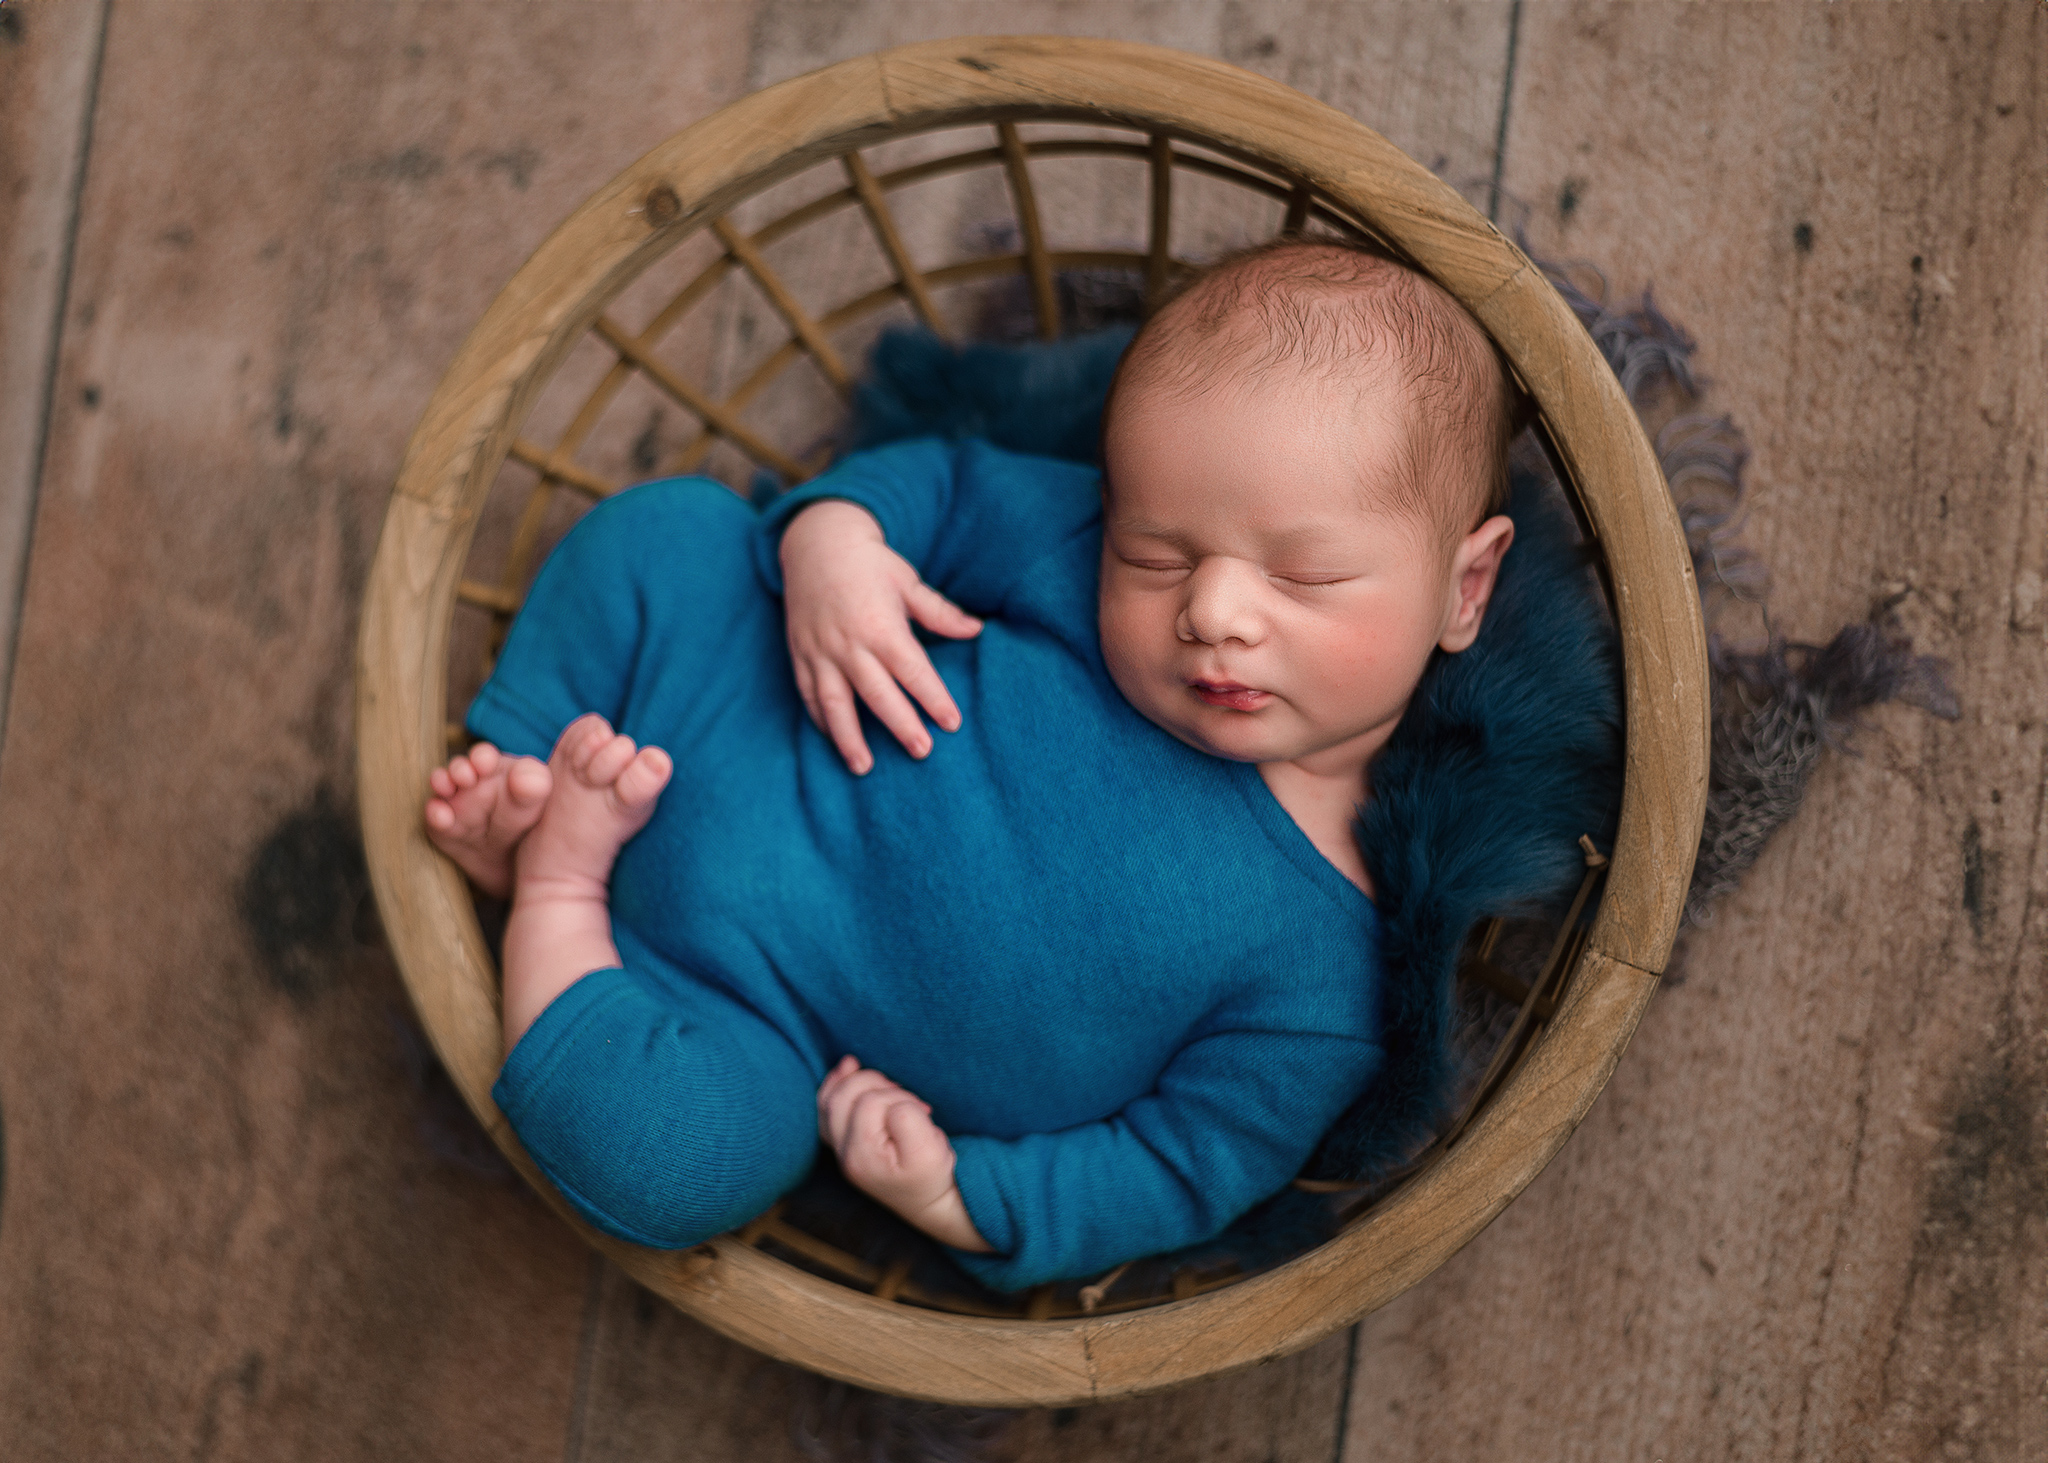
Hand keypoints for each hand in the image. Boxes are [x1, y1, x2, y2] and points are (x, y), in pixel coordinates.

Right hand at [779, 500, 981, 773]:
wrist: (815, 542)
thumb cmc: (870, 563)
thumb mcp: (908, 582)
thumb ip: (940, 613)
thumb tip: (976, 630)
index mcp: (882, 626)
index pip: (914, 672)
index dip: (934, 699)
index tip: (952, 723)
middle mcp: (849, 644)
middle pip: (879, 695)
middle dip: (902, 726)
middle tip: (922, 752)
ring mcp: (820, 651)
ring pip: (835, 704)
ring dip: (849, 738)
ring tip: (864, 767)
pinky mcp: (800, 654)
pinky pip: (809, 694)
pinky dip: (821, 720)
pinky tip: (835, 740)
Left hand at [817, 1056, 989, 1251]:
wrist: (927, 1203)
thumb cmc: (931, 1175)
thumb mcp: (931, 1150)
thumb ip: (909, 1118)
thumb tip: (891, 1101)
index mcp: (863, 1154)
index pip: (870, 1101)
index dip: (899, 1096)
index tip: (923, 1110)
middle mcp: (844, 1152)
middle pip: (842, 1096)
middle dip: (876, 1083)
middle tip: (904, 1096)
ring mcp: (840, 1148)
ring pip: (829, 1099)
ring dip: (856, 1081)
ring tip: (884, 1085)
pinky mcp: (843, 1143)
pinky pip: (826, 1109)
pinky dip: (836, 1085)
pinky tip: (848, 1069)